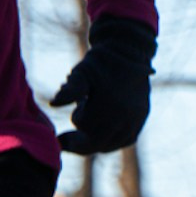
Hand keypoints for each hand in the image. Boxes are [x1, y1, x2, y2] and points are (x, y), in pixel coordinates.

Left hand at [50, 15, 154, 153]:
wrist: (129, 51)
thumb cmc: (100, 61)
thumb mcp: (82, 72)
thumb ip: (70, 89)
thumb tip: (53, 104)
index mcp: (110, 103)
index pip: (85, 126)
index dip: (76, 118)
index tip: (77, 107)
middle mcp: (126, 115)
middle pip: (97, 142)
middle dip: (79, 141)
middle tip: (64, 139)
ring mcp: (136, 118)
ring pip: (110, 144)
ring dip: (94, 141)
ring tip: (86, 128)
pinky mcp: (141, 118)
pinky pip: (125, 140)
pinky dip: (110, 140)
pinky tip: (100, 133)